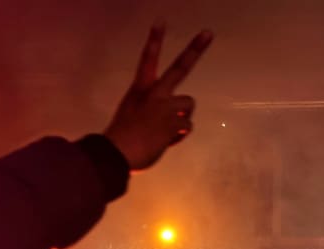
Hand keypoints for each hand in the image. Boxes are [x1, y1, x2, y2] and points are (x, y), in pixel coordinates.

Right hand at [104, 23, 212, 170]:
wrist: (115, 153)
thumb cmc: (120, 138)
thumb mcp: (130, 115)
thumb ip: (150, 111)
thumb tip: (169, 123)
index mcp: (139, 89)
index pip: (147, 58)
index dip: (155, 39)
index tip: (161, 21)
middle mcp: (154, 93)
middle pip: (179, 67)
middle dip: (195, 49)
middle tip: (208, 32)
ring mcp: (165, 106)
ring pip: (188, 104)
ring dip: (182, 117)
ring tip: (164, 130)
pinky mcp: (174, 121)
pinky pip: (187, 127)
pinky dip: (178, 136)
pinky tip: (164, 141)